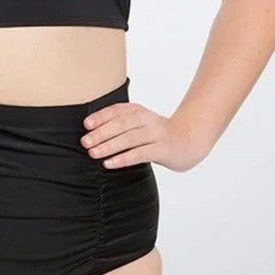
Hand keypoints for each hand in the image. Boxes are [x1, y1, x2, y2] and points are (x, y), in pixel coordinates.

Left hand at [80, 101, 212, 172]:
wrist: (189, 141)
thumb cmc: (157, 134)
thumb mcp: (141, 124)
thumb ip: (122, 124)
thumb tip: (91, 133)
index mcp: (139, 111)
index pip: (117, 111)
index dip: (100, 117)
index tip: (86, 125)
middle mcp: (148, 119)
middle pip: (120, 125)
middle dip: (100, 133)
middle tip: (85, 142)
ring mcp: (156, 134)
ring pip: (128, 139)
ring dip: (108, 146)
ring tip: (93, 153)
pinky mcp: (163, 149)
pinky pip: (140, 154)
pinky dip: (122, 158)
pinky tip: (109, 163)